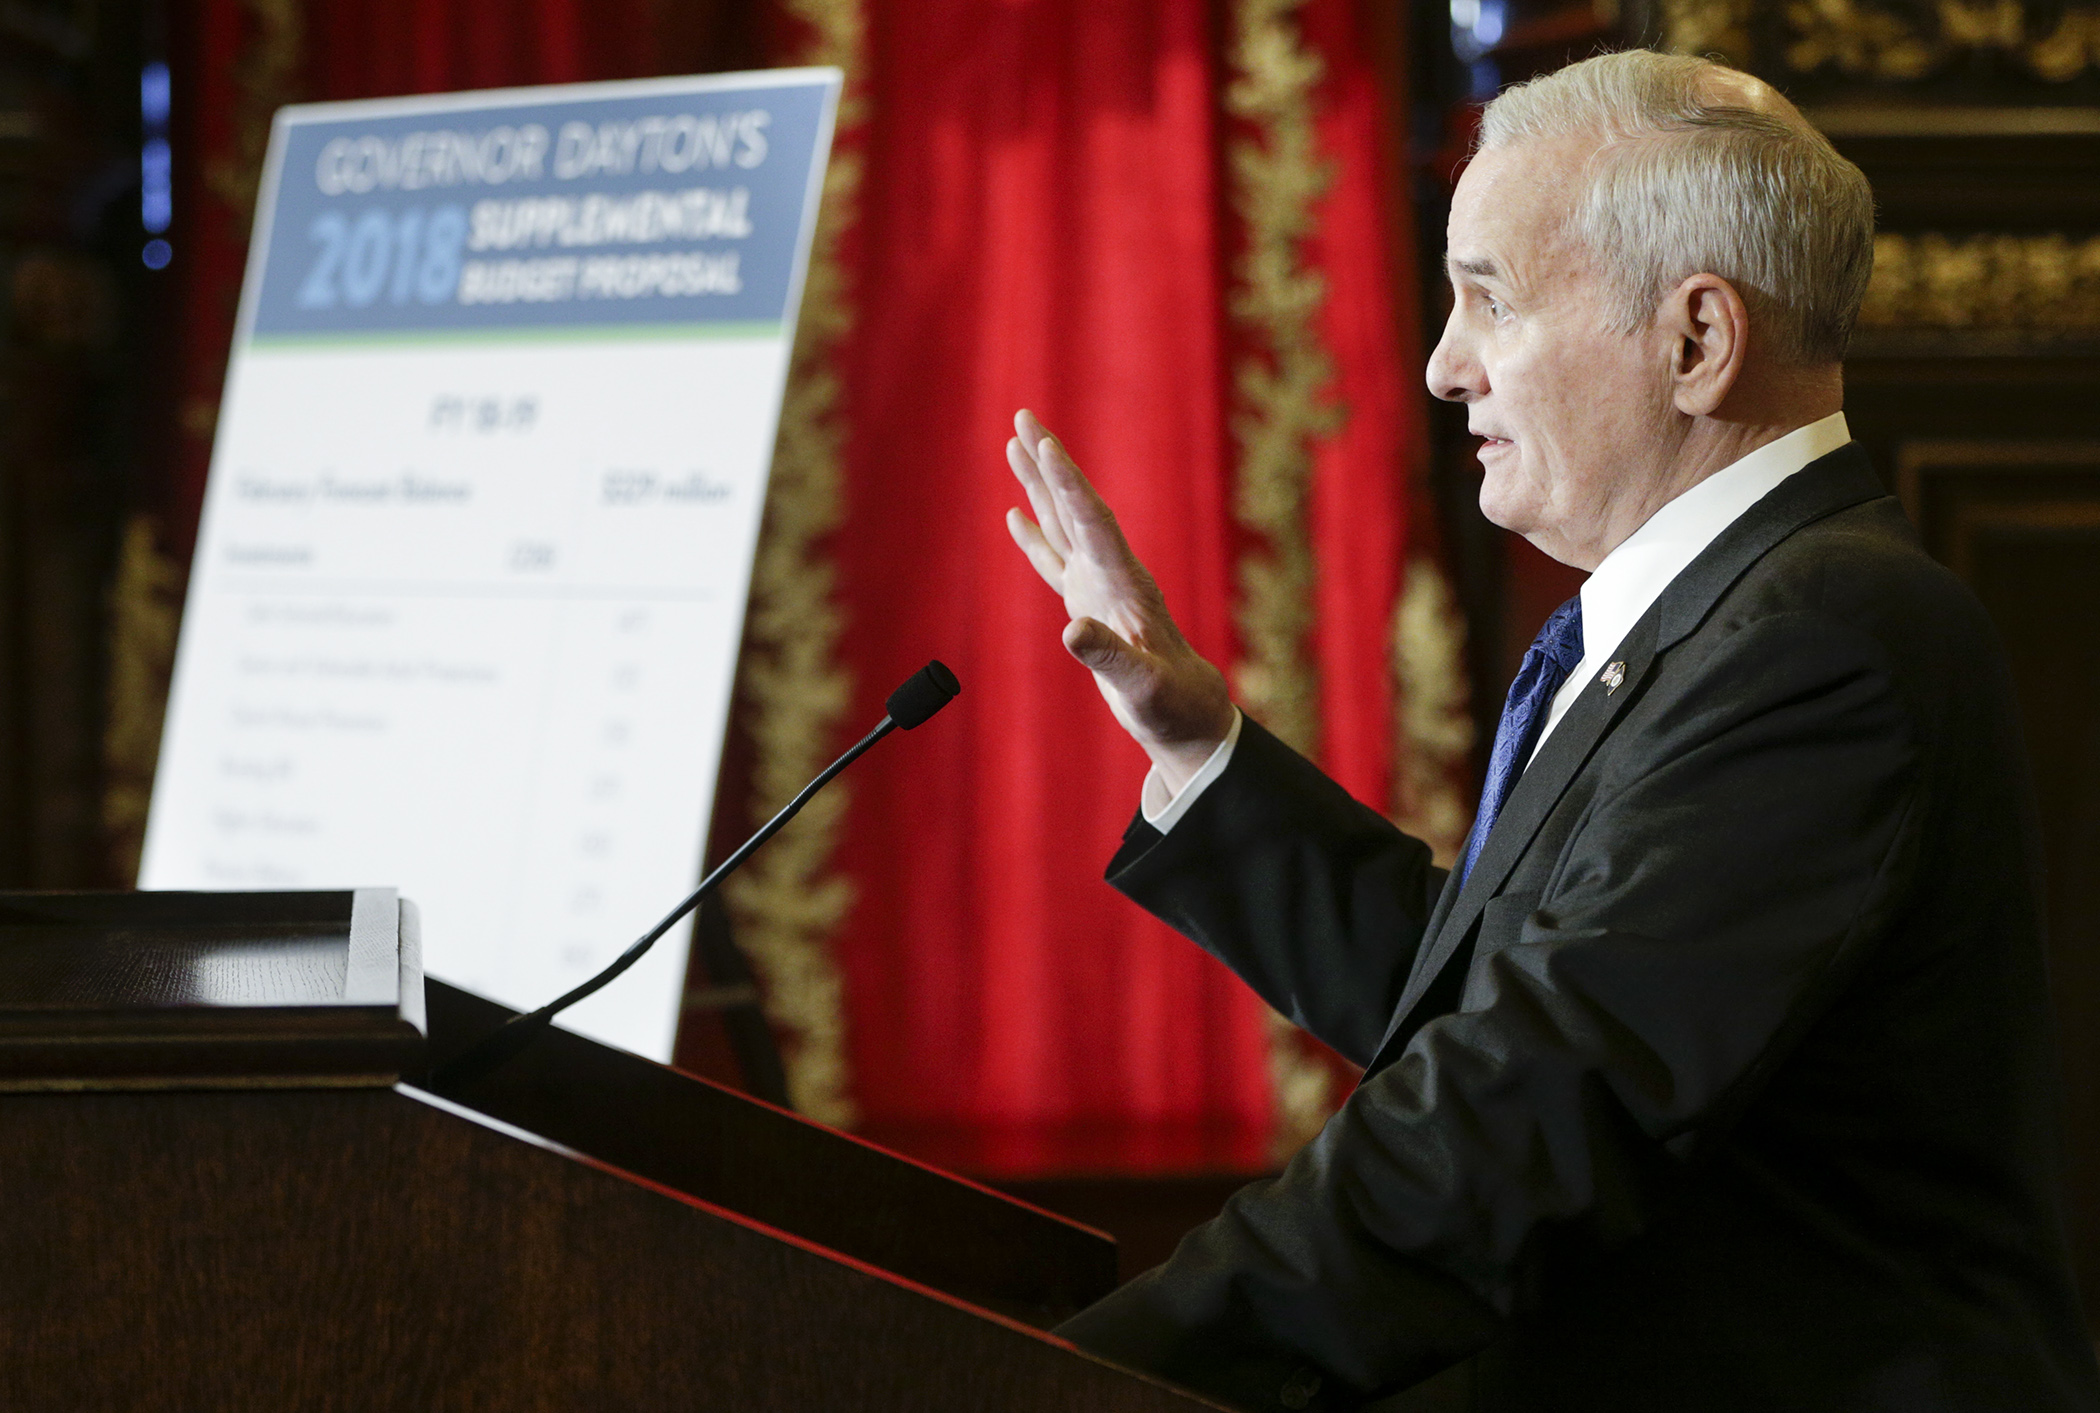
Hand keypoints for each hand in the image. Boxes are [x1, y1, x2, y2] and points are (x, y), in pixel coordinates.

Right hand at [1004, 409, 1234, 793]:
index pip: (1092, 523)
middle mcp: (1112, 573)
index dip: (1067, 485)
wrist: (1187, 712)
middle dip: (1049, 463)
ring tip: (1015, 444)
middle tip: (1024, 416)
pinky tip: (1016, 513)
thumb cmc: (1171, 703)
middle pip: (1075, 506)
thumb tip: (1071, 631)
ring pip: (1063, 523)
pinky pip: (1055, 559)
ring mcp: (1098, 585)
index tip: (1044, 446)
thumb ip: (1109, 657)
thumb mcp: (1142, 686)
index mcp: (1126, 585)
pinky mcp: (1088, 603)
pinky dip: (1035, 535)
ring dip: (1039, 485)